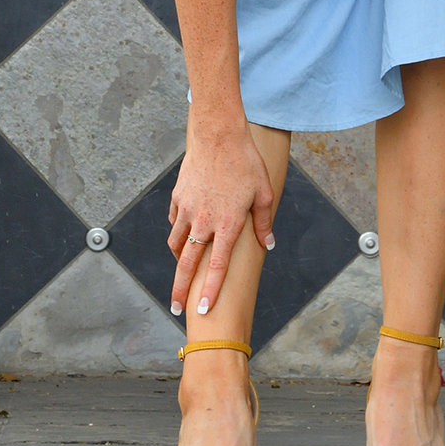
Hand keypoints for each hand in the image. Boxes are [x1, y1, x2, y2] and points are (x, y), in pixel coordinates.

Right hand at [167, 115, 275, 316]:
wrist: (218, 135)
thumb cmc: (245, 162)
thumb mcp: (263, 193)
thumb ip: (264, 222)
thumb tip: (269, 244)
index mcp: (227, 224)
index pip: (216, 267)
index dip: (209, 290)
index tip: (203, 309)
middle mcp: (203, 221)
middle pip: (187, 264)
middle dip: (180, 289)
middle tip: (175, 308)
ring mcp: (187, 209)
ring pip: (177, 243)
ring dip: (179, 260)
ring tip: (181, 271)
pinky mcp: (178, 197)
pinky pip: (175, 222)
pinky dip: (178, 232)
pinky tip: (185, 234)